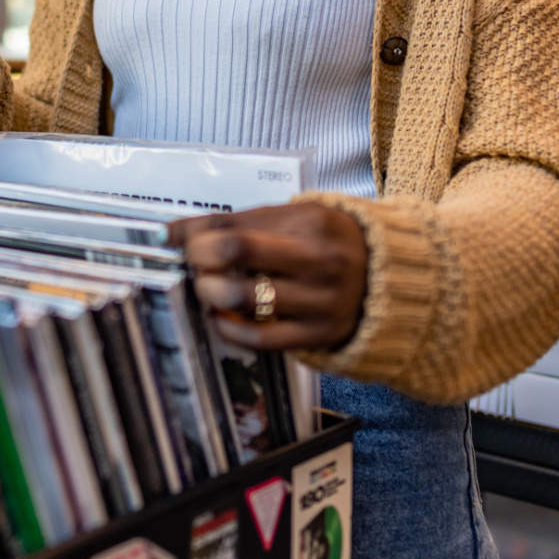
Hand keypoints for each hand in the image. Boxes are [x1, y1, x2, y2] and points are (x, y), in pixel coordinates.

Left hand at [169, 203, 367, 351]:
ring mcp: (322, 300)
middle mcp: (320, 259)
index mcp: (313, 220)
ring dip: (211, 292)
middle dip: (200, 257)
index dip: (192, 232)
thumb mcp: (296, 219)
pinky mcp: (321, 335)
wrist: (391, 280)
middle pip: (238, 251)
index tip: (168, 237)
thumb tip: (175, 231)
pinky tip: (222, 317)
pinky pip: (262, 338)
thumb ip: (240, 223)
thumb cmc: (328, 243)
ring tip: (207, 288)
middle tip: (192, 262)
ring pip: (246, 297)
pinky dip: (231, 329)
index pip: (235, 224)